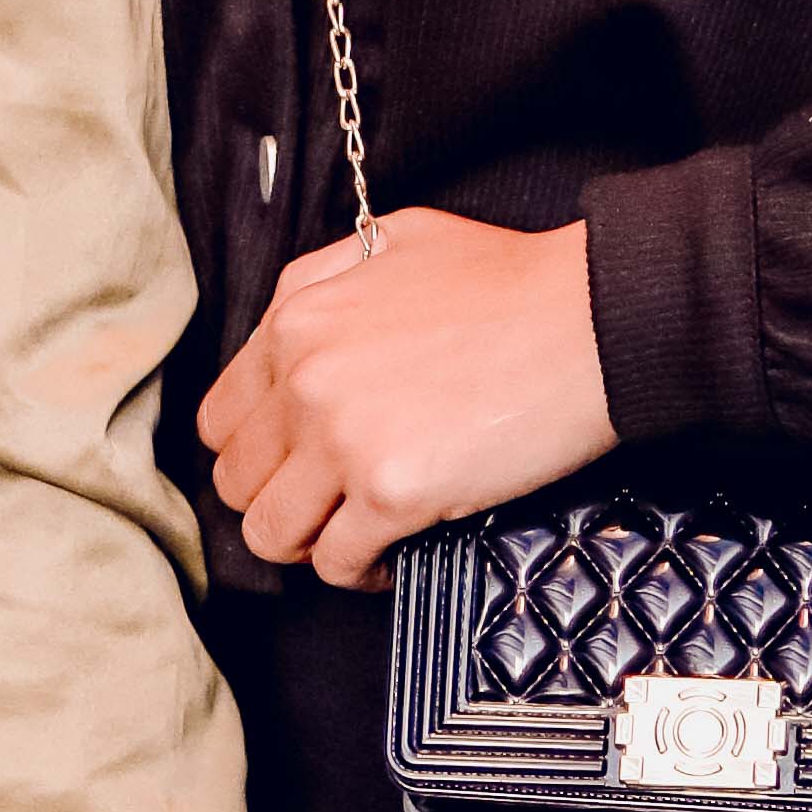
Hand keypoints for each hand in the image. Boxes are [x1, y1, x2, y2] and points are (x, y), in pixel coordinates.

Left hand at [194, 208, 612, 588]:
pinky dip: (361, 570)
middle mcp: (302, 378)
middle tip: (328, 507)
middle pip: (237, 481)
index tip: (295, 465)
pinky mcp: (391, 490)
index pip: (220, 418)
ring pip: (271, 532)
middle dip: (279, 500)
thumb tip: (295, 324)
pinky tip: (395, 553)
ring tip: (354, 536)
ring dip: (309, 544)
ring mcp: (341, 437)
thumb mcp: (394, 241)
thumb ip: (326, 280)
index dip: (256, 452)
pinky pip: (337, 561)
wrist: (590, 317)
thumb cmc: (509, 279)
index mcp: (294, 319)